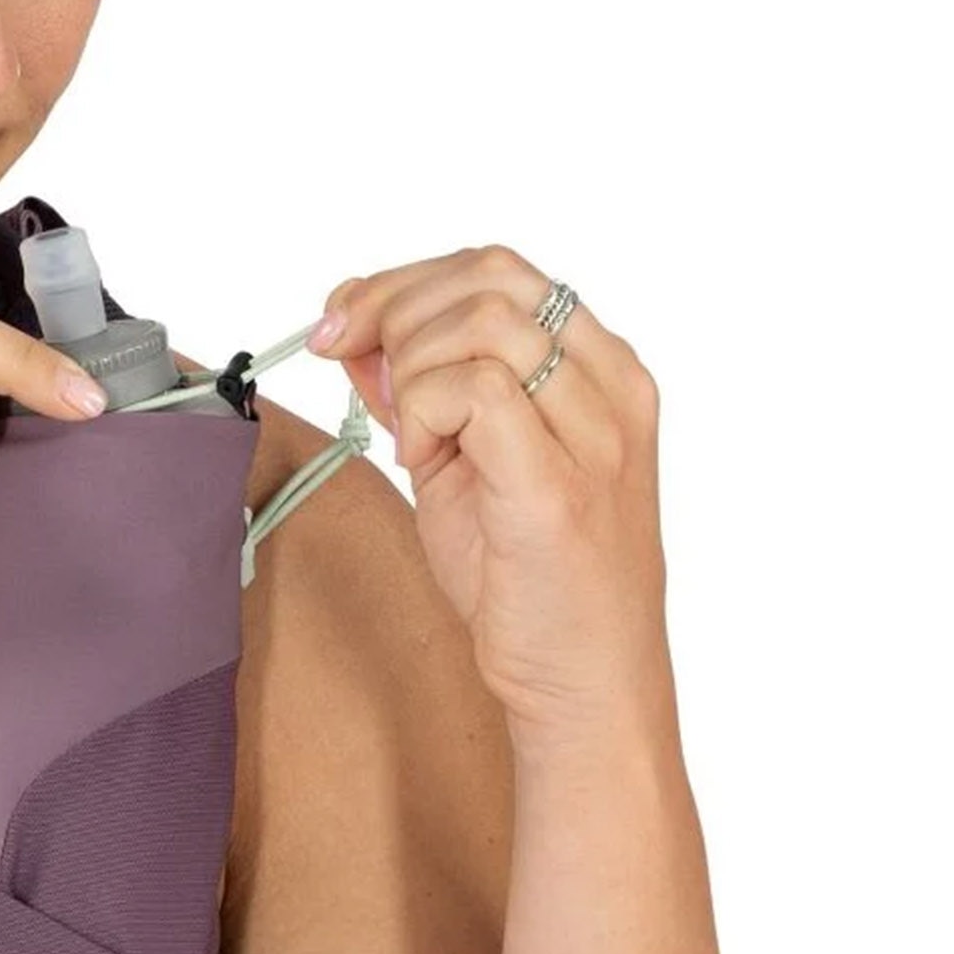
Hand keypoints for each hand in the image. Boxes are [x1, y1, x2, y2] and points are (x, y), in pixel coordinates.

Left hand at [306, 245, 672, 749]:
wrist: (583, 684)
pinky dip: (424, 412)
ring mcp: (596, 435)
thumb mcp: (462, 466)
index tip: (342, 319)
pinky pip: (479, 390)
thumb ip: (421, 395)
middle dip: (390, 309)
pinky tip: (423, 461)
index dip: (402, 282)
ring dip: (411, 368)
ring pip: (483, 321)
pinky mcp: (559, 486)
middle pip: (489, 276)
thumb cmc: (529, 585)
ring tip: (411, 438)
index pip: (499, 270)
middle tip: (343, 360)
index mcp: (602, 373)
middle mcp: (612, 389)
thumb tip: (359, 335)